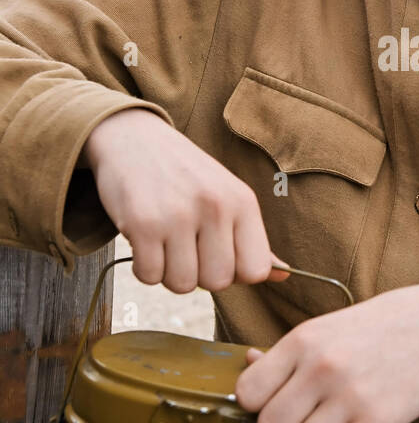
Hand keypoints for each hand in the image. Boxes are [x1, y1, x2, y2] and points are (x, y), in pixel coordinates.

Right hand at [81, 109, 285, 291]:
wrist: (133, 138)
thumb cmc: (185, 174)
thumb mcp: (227, 195)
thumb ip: (252, 239)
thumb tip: (283, 275)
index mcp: (243, 201)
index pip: (255, 270)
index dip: (234, 273)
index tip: (217, 255)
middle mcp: (215, 206)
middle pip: (218, 282)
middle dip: (199, 275)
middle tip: (185, 247)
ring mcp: (178, 215)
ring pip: (182, 284)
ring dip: (169, 273)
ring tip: (164, 242)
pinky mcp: (142, 223)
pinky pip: (149, 276)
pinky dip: (143, 268)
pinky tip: (144, 241)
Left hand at [234, 279, 418, 422]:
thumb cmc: (375, 329)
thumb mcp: (325, 329)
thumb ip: (286, 353)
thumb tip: (246, 362)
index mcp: (302, 341)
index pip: (247, 392)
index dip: (257, 406)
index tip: (276, 404)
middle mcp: (321, 367)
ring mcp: (350, 395)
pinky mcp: (378, 420)